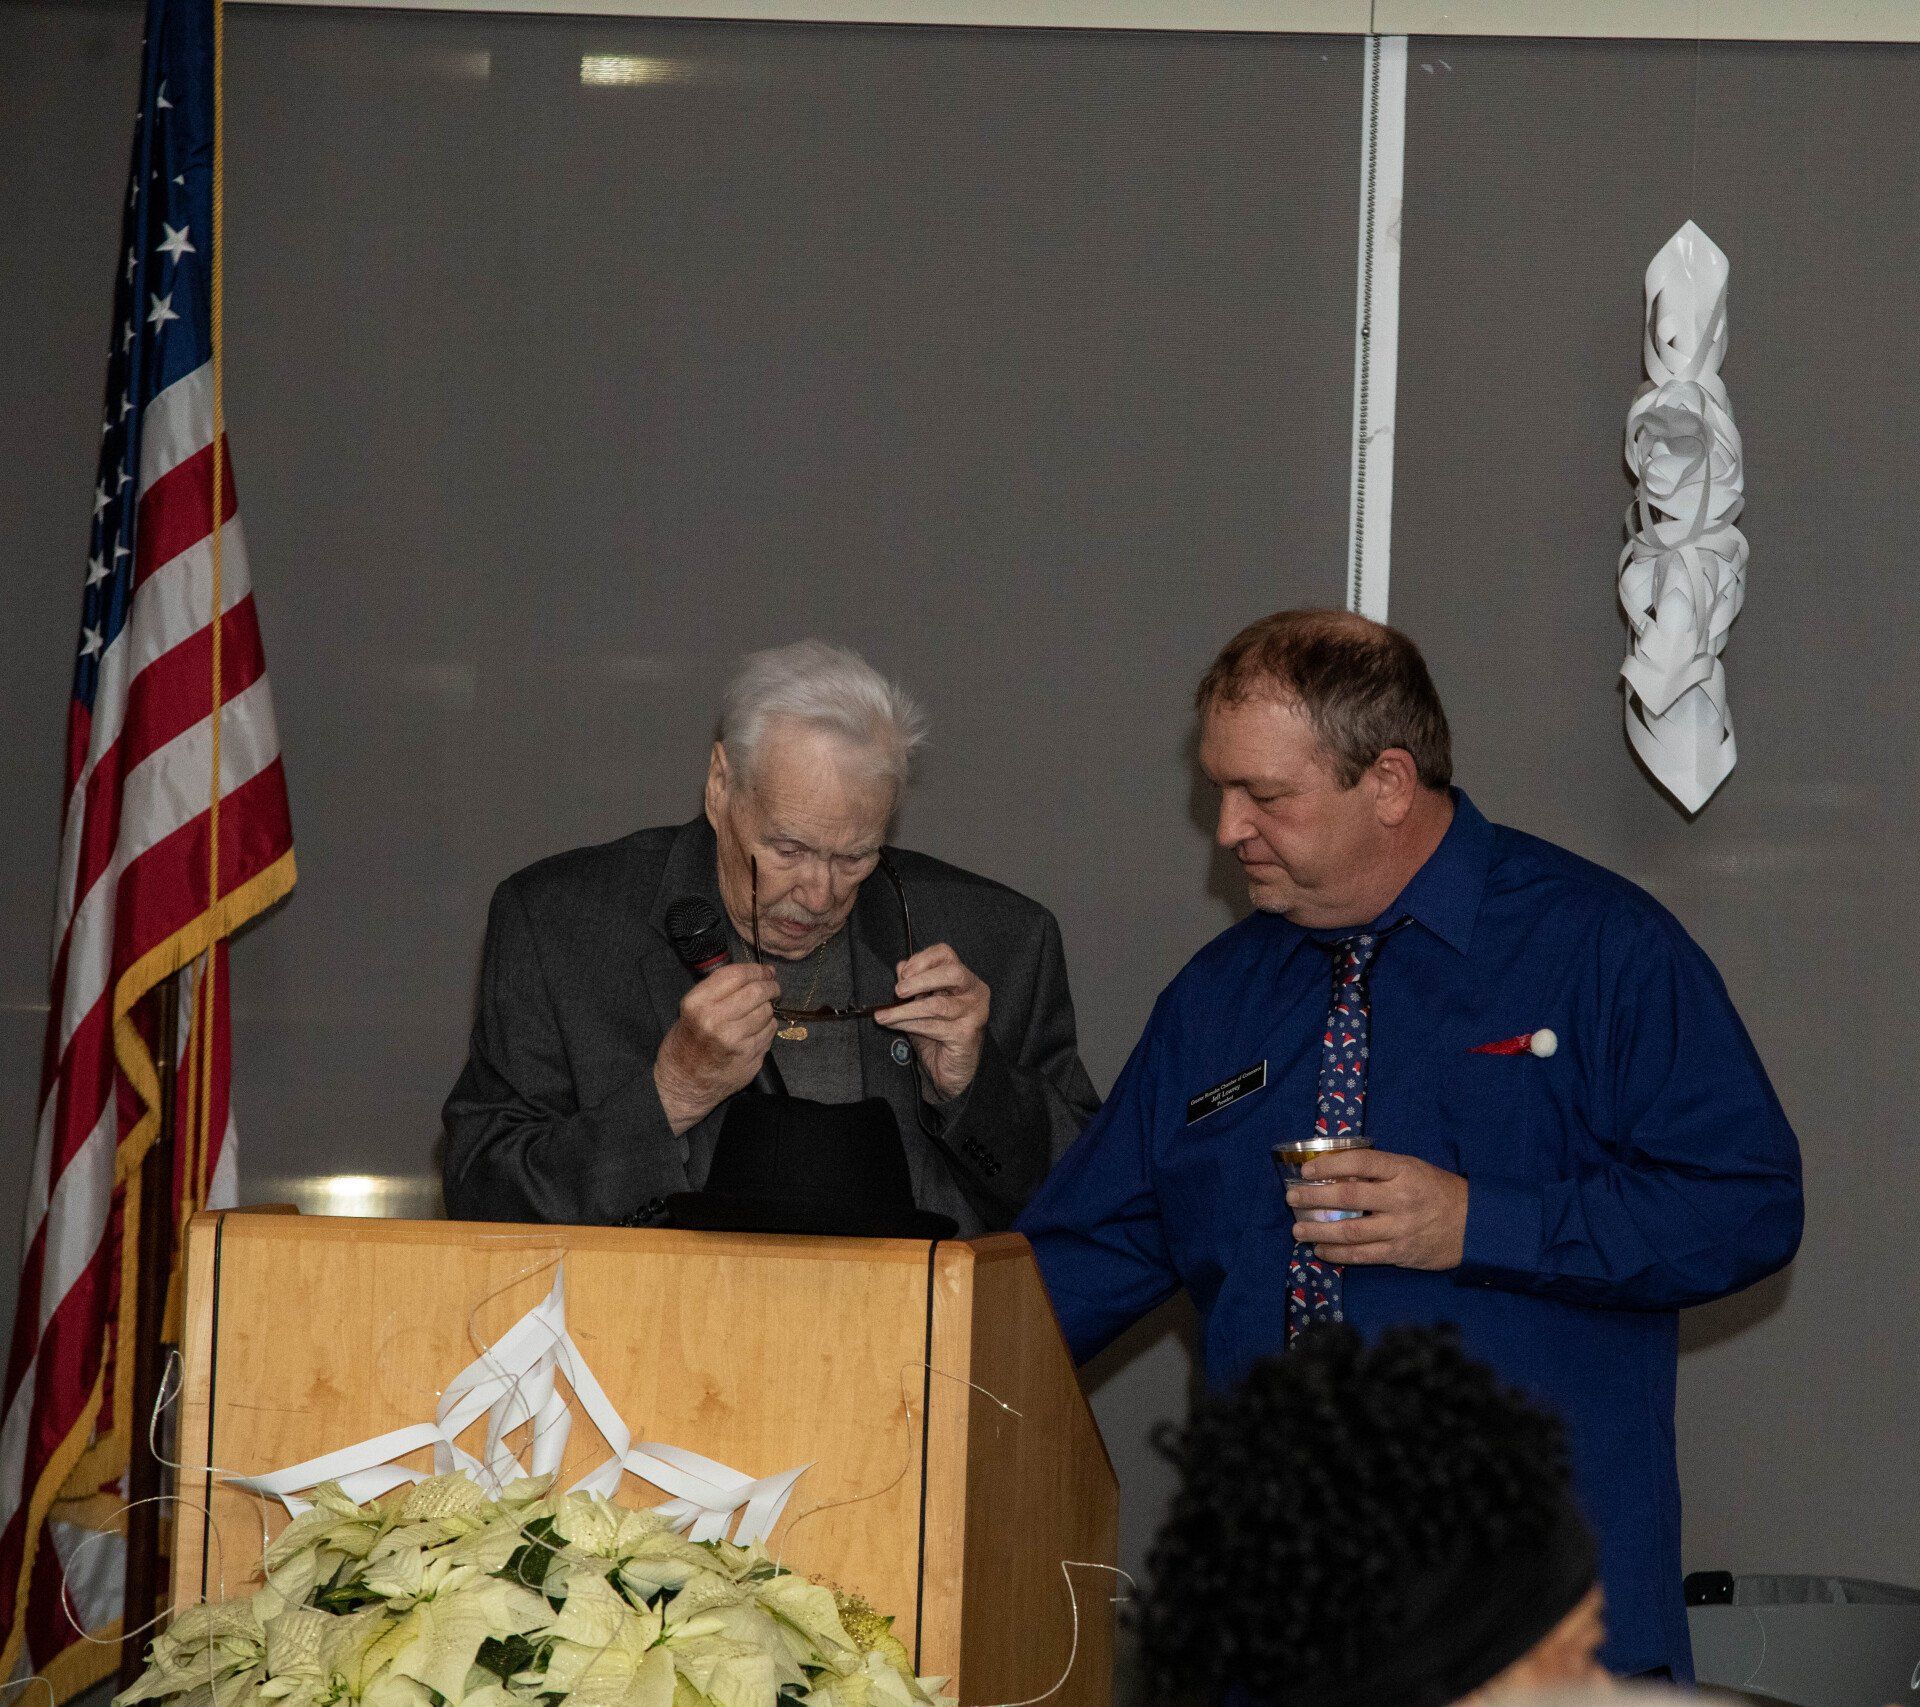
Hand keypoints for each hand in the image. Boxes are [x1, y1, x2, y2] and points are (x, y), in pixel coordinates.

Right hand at [653, 963, 778, 1135]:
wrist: (684, 1083)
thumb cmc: (687, 1042)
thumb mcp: (691, 1010)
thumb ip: (719, 991)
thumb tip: (756, 974)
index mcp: (698, 1004)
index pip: (736, 975)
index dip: (756, 970)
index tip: (765, 970)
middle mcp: (716, 1021)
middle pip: (756, 992)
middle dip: (770, 986)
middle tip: (773, 987)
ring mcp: (735, 1041)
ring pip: (766, 1012)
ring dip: (768, 1008)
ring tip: (761, 1010)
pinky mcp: (749, 1057)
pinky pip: (769, 1032)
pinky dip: (768, 1027)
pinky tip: (757, 1029)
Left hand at [874, 943, 990, 1101]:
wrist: (950, 1070)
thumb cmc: (938, 1034)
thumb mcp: (922, 1004)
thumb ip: (913, 985)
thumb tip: (900, 966)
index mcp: (964, 979)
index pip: (946, 954)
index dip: (922, 959)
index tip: (903, 973)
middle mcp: (975, 992)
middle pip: (951, 973)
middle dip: (920, 980)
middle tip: (898, 991)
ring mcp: (974, 1013)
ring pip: (937, 1005)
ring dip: (906, 1010)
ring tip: (885, 1014)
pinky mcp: (966, 1034)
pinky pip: (933, 1026)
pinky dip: (909, 1024)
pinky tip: (893, 1024)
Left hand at [1287, 1148, 1467, 1269]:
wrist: (1474, 1225)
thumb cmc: (1437, 1190)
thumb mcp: (1412, 1169)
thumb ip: (1379, 1170)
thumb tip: (1336, 1171)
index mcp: (1403, 1170)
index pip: (1360, 1163)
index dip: (1329, 1165)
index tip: (1306, 1170)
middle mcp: (1400, 1198)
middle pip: (1348, 1197)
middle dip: (1314, 1198)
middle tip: (1292, 1198)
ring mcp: (1399, 1228)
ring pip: (1350, 1231)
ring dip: (1319, 1231)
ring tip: (1298, 1230)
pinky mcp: (1399, 1253)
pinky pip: (1362, 1255)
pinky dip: (1337, 1254)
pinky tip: (1320, 1250)